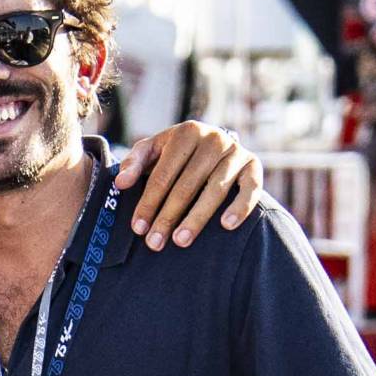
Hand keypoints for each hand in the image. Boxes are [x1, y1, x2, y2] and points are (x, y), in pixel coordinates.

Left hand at [115, 121, 260, 249]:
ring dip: (197, 218)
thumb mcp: (152, 151)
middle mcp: (214, 139)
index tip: (138, 228)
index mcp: (186, 133)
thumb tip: (121, 183)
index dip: (148, 203)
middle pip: (187, 185)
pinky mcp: (254, 165)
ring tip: (180, 241)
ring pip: (215, 190)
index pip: (162, 175)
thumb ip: (134, 164)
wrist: (210, 143)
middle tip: (154, 243)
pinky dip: (240, 207)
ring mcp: (236, 152)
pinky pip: (252, 188)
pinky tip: (226, 226)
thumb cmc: (174, 153)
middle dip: (168, 216)